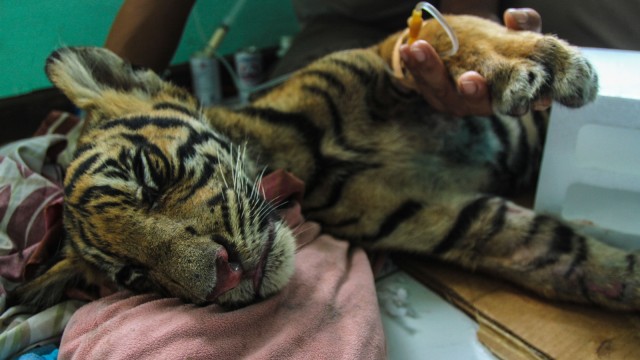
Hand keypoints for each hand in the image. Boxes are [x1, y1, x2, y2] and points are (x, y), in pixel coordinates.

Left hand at [399, 8, 542, 115]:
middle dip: (471, 92)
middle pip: (473, 102)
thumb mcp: (519, 33)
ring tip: (417, 49)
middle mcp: (482, 105)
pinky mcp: (437, 95)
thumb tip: (514, 19)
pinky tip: (407, 48)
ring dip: (428, 71)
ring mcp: (457, 102)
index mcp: (510, 96)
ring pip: (442, 91)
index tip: (514, 95)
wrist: (477, 45)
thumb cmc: (504, 44)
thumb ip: (525, 25)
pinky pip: (423, 83)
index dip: (513, 102)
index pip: (514, 104)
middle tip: (468, 80)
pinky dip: (414, 65)